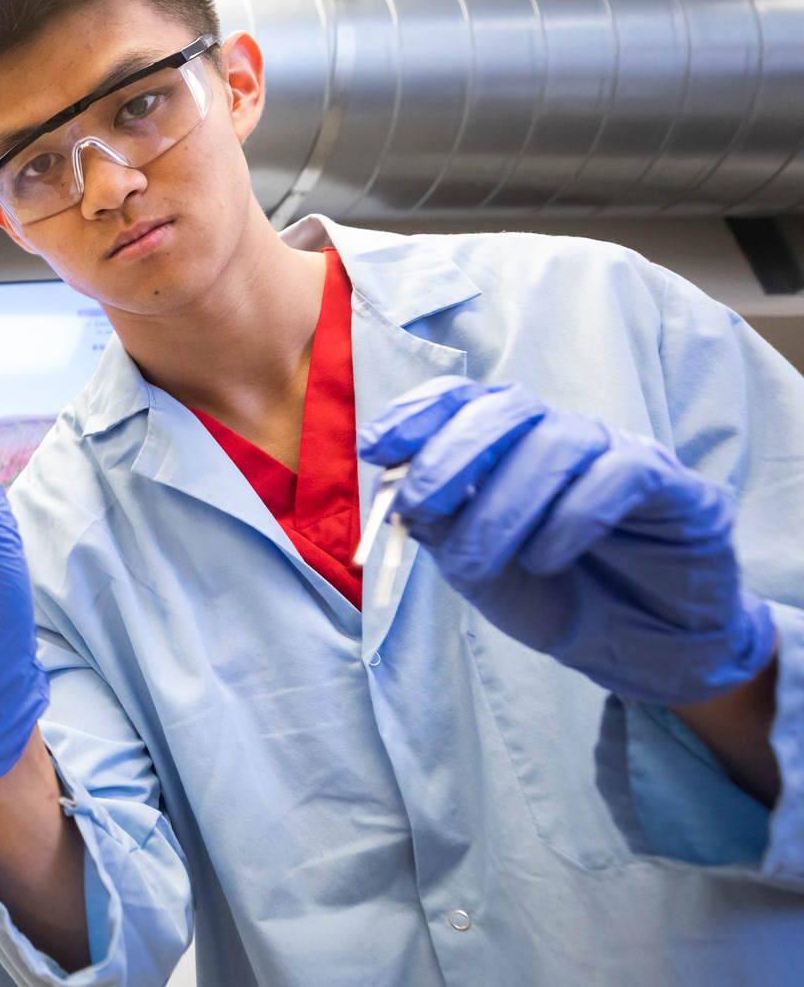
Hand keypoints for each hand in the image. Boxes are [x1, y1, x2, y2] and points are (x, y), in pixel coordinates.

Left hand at [359, 377, 774, 704]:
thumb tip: (398, 495)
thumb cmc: (551, 594)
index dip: (417, 414)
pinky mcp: (672, 483)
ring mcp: (618, 452)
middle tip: (419, 507)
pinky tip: (544, 560)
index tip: (376, 447)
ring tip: (476, 565)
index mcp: (510, 443)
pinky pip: (619, 475)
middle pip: (505, 408)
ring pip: (557, 442)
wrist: (636, 647)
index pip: (462, 399)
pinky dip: (570, 518)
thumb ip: (440, 526)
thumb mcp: (476, 566)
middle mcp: (562, 434)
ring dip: (503, 504)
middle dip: (451, 454)